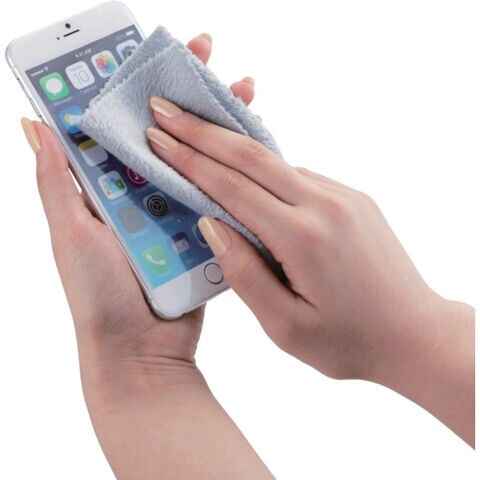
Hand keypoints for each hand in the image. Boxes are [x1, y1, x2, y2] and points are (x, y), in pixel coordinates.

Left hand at [22, 34, 273, 478]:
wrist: (142, 350)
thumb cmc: (99, 295)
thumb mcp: (70, 234)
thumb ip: (56, 181)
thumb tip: (33, 121)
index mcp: (106, 187)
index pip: (119, 122)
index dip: (133, 83)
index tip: (151, 49)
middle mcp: (141, 193)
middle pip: (165, 132)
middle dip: (185, 90)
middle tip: (207, 52)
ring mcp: (175, 211)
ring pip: (198, 158)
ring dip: (218, 122)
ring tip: (242, 90)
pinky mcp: (202, 231)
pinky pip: (219, 194)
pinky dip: (234, 169)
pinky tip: (252, 142)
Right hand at [146, 96, 474, 445]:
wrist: (413, 334)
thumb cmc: (348, 342)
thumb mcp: (286, 326)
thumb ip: (244, 273)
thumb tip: (210, 224)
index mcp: (304, 238)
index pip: (233, 188)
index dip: (190, 161)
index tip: (159, 138)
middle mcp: (325, 205)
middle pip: (252, 157)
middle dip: (202, 132)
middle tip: (165, 110)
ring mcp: (344, 196)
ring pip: (276, 162)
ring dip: (233, 148)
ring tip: (196, 134)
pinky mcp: (354, 198)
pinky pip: (300, 175)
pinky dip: (266, 170)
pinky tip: (246, 174)